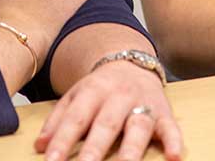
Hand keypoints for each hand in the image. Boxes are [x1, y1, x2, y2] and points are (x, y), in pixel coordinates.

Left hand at [35, 59, 182, 160]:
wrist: (132, 62)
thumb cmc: (100, 88)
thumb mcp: (76, 96)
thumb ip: (58, 120)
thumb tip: (40, 146)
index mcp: (93, 90)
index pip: (76, 118)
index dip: (63, 141)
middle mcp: (119, 96)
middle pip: (106, 124)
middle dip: (95, 148)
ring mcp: (143, 104)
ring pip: (138, 127)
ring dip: (131, 150)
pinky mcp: (164, 112)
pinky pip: (171, 127)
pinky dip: (174, 141)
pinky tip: (173, 157)